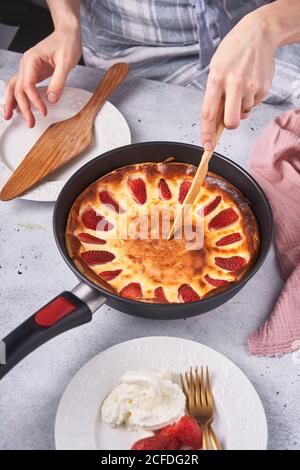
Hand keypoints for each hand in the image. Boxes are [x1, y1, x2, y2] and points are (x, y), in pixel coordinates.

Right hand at [4, 27, 81, 127]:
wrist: (67, 33)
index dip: (34, 100)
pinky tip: (16, 106)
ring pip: (14, 87)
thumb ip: (58, 81)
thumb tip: (51, 99)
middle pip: (18, 89)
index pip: (27, 85)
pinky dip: (17, 97)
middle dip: (22, 107)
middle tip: (30, 122)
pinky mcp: (33, 72)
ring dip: (12, 102)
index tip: (43, 111)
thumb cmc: (66, 43)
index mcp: (31, 60)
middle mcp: (26, 64)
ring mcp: (28, 69)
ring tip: (10, 116)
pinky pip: (21, 86)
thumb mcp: (66, 62)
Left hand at [201, 10, 276, 150]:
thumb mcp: (215, 69)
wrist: (258, 35)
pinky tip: (249, 83)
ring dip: (240, 107)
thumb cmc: (232, 52)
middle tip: (228, 119)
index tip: (207, 146)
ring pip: (243, 113)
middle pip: (230, 122)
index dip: (207, 133)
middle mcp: (233, 84)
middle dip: (228, 126)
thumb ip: (214, 95)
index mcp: (216, 79)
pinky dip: (250, 99)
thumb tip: (215, 121)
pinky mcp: (263, 88)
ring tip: (240, 86)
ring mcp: (250, 87)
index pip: (208, 114)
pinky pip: (253, 105)